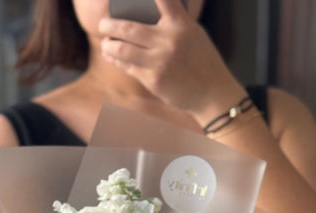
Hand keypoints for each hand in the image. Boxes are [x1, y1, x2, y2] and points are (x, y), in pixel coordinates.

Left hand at [98, 0, 243, 116]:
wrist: (211, 93)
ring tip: (105, 43)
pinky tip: (113, 57)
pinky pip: (129, 66)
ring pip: (122, 49)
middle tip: (103, 24)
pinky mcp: (153, 79)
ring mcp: (160, 61)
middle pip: (128, 27)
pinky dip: (117, 60)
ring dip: (108, 45)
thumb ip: (173, 22)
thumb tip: (144, 16)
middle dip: (109, 25)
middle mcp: (169, 40)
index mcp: (181, 24)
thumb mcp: (193, 33)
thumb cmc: (202, 61)